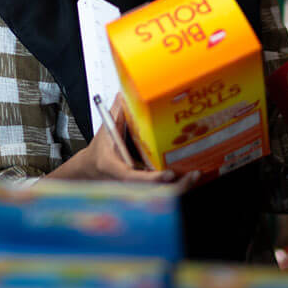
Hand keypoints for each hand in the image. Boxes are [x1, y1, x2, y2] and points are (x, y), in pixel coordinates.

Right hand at [53, 97, 198, 187]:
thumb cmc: (100, 152)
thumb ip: (116, 112)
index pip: (133, 178)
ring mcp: (138, 188)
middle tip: (193, 175)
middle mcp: (128, 182)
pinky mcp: (145, 189)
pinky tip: (190, 177)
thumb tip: (123, 92)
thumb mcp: (105, 131)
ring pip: (161, 195)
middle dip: (175, 187)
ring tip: (195, 176)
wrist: (92, 169)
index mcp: (116, 169)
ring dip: (180, 187)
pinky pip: (162, 191)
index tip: (168, 174)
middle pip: (154, 192)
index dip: (152, 178)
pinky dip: (176, 186)